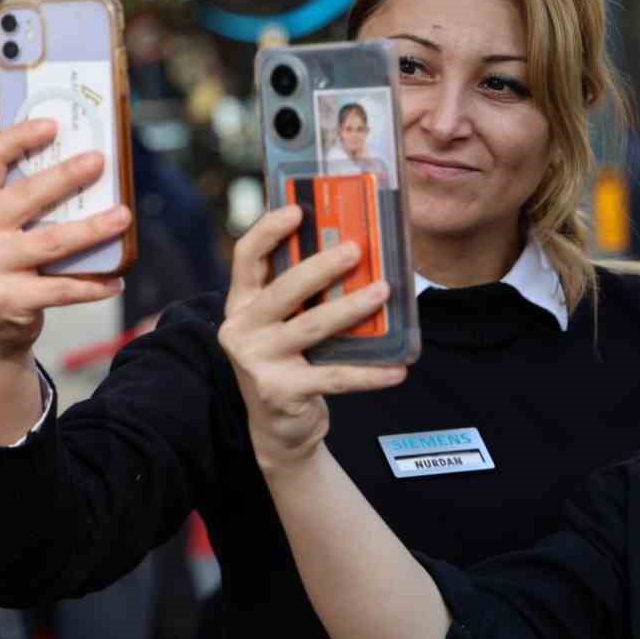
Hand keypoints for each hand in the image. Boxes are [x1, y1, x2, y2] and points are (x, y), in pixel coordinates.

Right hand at [0, 120, 131, 362]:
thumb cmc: (1, 261)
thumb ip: (13, 189)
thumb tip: (57, 139)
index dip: (19, 138)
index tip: (54, 125)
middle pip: (26, 197)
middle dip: (66, 176)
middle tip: (99, 161)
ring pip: (52, 242)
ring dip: (93, 229)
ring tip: (124, 217)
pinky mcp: (8, 300)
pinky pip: (61, 289)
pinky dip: (93, 285)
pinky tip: (117, 279)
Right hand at [218, 205, 405, 476]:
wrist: (278, 429)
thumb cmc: (291, 361)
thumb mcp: (285, 324)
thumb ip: (302, 294)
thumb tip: (355, 254)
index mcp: (242, 304)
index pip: (246, 258)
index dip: (268, 230)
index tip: (297, 209)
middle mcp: (242, 329)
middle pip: (283, 289)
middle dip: (321, 267)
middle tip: (356, 249)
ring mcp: (257, 362)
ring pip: (311, 327)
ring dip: (351, 308)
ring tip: (384, 291)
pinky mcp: (281, 391)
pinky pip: (334, 377)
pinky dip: (369, 373)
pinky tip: (397, 369)